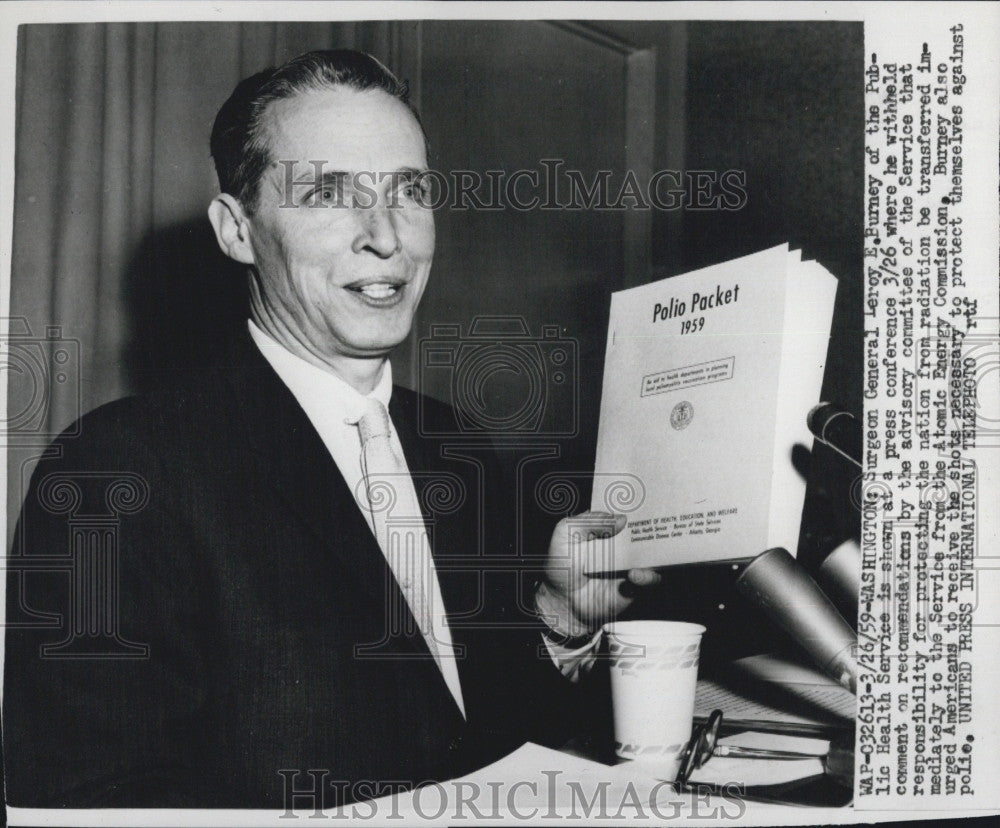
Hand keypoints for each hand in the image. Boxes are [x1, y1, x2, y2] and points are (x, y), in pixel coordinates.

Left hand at [537, 510, 661, 637]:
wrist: (562, 601)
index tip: (646, 495)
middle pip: (644, 529)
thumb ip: (589, 521)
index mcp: (605, 527)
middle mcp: (621, 543)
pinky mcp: (636, 584)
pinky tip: (634, 575)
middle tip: (659, 518)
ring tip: (648, 549)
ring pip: (654, 552)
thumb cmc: (561, 565)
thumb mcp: (565, 533)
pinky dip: (648, 576)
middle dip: (653, 523)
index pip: (624, 510)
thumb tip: (621, 518)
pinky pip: (651, 578)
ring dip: (656, 549)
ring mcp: (631, 562)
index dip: (635, 502)